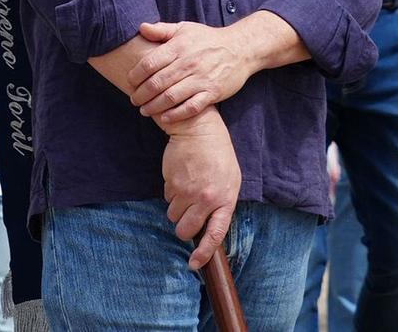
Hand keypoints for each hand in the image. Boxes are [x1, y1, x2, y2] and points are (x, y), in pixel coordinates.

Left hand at [128, 21, 257, 124]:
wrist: (240, 49)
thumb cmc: (207, 39)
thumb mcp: (185, 28)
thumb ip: (162, 30)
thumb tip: (141, 28)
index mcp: (179, 47)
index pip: (150, 63)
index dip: (136, 74)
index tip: (129, 81)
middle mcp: (188, 63)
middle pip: (158, 82)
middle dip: (141, 94)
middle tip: (133, 99)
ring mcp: (201, 79)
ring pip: (171, 96)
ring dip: (154, 106)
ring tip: (144, 110)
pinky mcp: (212, 92)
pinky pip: (191, 107)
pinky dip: (176, 114)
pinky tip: (164, 118)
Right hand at [162, 109, 240, 270]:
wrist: (199, 131)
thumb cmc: (218, 156)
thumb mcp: (230, 181)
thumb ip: (222, 204)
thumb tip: (209, 225)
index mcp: (224, 200)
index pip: (214, 235)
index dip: (203, 253)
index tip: (193, 264)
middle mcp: (205, 199)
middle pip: (185, 229)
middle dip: (182, 228)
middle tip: (185, 221)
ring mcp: (186, 191)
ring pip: (173, 215)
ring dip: (177, 209)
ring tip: (186, 191)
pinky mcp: (171, 182)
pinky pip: (167, 198)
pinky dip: (172, 193)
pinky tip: (180, 178)